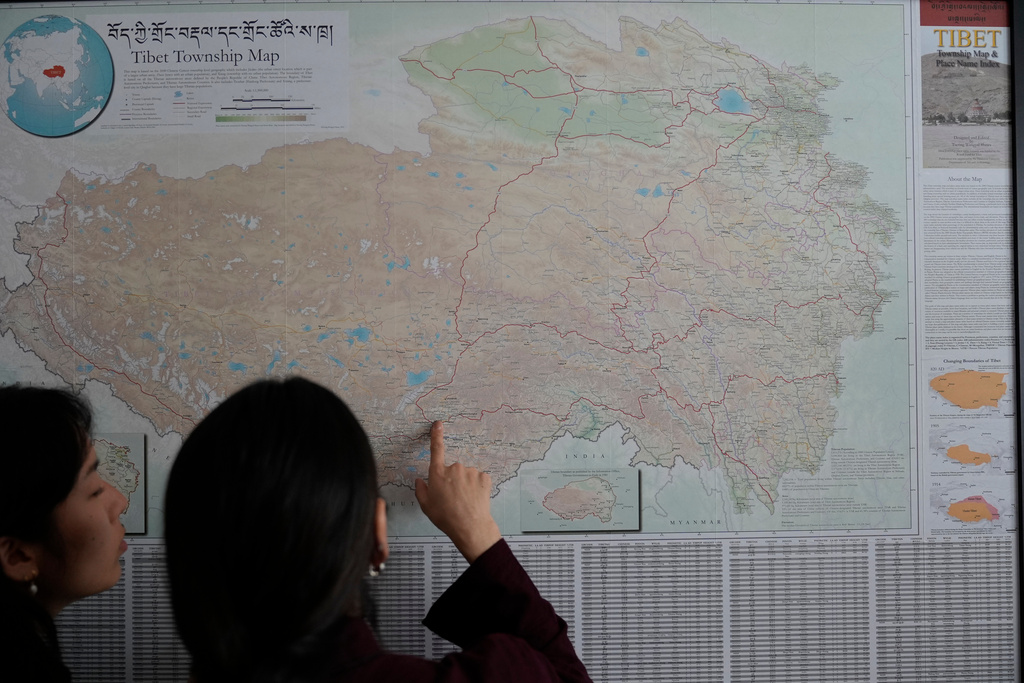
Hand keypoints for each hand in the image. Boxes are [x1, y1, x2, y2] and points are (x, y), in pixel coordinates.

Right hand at [415, 421, 501, 562]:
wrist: (470, 526)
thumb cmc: (446, 517)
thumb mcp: (426, 506)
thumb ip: (420, 490)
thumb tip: (420, 480)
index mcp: (437, 473)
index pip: (436, 449)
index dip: (436, 435)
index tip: (438, 424)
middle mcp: (454, 468)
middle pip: (453, 470)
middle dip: (453, 480)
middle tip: (453, 498)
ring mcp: (470, 472)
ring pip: (467, 475)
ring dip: (466, 484)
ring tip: (464, 501)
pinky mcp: (484, 477)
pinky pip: (478, 479)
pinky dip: (477, 487)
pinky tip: (474, 499)